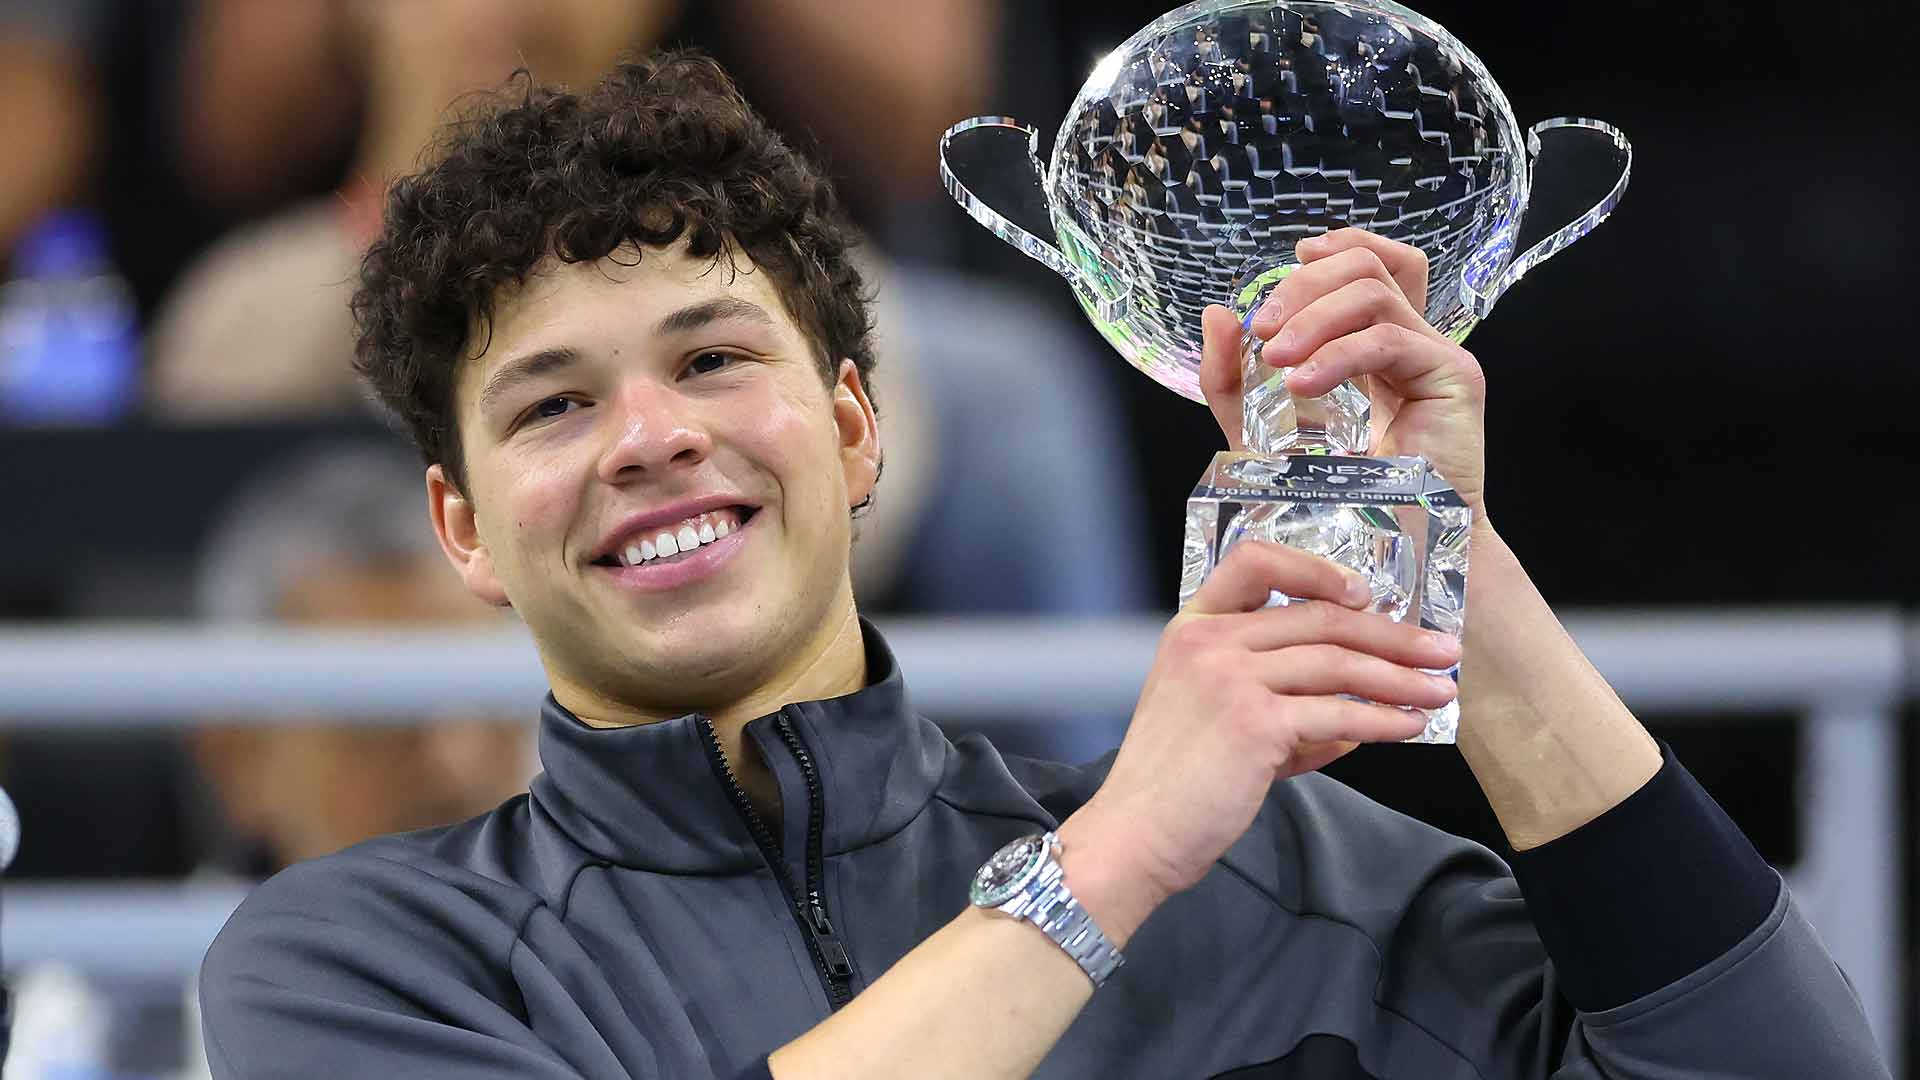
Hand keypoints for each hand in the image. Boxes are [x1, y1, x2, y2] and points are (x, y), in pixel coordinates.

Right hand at [1063, 540, 1461, 931]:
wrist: (1136, 834)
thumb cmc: (1171, 785)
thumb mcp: (1212, 720)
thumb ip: (1277, 708)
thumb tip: (1351, 720)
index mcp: (1193, 629)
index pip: (1255, 564)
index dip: (1315, 570)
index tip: (1362, 592)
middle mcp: (1209, 642)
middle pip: (1319, 617)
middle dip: (1392, 634)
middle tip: (1441, 649)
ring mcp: (1229, 678)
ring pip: (1338, 662)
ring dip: (1401, 677)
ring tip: (1440, 690)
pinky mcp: (1254, 722)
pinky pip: (1338, 713)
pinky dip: (1382, 720)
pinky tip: (1408, 727)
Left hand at [1197, 228, 1488, 515]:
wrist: (1390, 552)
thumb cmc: (1337, 498)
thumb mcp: (1263, 431)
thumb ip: (1234, 379)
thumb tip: (1218, 314)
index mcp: (1376, 344)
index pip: (1371, 262)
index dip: (1334, 247)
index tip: (1288, 265)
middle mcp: (1411, 341)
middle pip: (1367, 265)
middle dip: (1305, 285)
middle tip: (1262, 330)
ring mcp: (1437, 354)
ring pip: (1374, 290)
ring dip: (1314, 315)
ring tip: (1278, 362)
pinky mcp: (1454, 377)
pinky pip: (1389, 339)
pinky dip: (1339, 354)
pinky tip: (1303, 384)